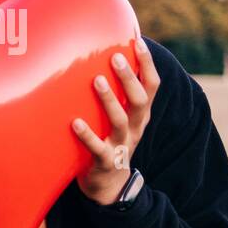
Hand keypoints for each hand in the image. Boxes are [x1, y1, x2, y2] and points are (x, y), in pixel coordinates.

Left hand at [72, 38, 159, 204]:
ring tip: (97, 80)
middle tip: (115, 58)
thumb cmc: (111, 140)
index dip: (147, 64)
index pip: (152, 86)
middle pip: (139, 101)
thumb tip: (105, 57)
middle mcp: (135, 128)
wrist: (110, 186)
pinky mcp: (105, 161)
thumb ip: (118, 94)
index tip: (138, 42)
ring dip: (109, 100)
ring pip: (120, 121)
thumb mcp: (121, 117)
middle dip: (129, 79)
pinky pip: (97, 148)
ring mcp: (121, 145)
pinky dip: (87, 135)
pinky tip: (75, 122)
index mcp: (140, 115)